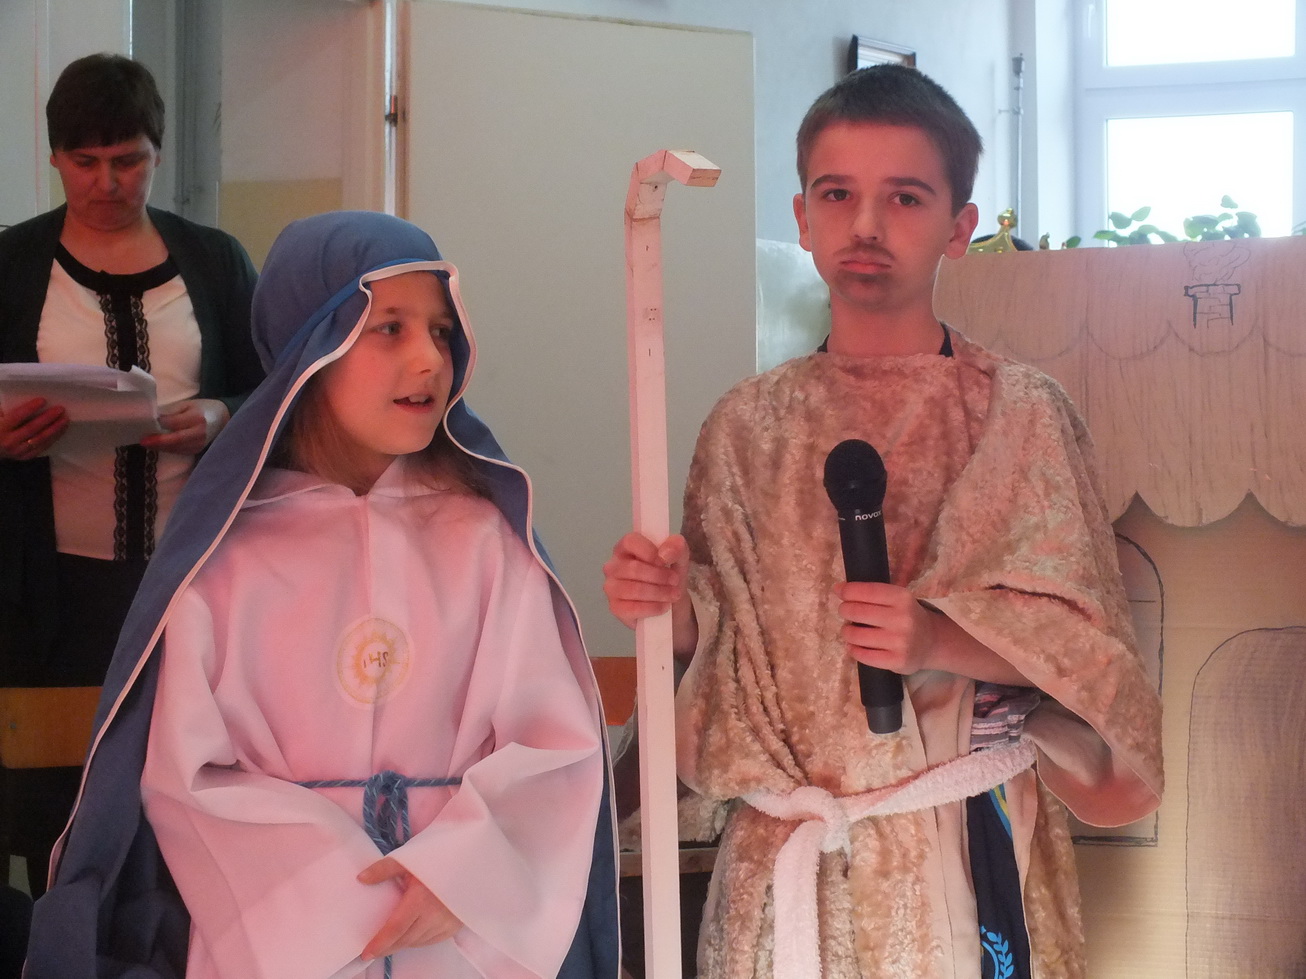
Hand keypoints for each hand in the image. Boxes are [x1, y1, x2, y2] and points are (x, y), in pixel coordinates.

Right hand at [0, 397, 68, 460]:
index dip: (30, 408)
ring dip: (55, 429)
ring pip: (40, 439)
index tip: (43, 400)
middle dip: (48, 418)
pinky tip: (61, 430)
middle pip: (32, 428)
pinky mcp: (26, 457)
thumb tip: (22, 397)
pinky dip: (53, 438)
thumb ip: (7, 410)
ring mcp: (18, 451)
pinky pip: (42, 447)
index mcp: (0, 429)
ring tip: (65, 419)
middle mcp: (9, 441)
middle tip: (60, 409)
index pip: (17, 417)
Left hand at [140, 398, 228, 454]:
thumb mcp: (187, 405)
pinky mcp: (197, 450)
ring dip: (160, 447)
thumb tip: (153, 420)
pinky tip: (158, 445)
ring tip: (147, 443)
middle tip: (143, 441)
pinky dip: (167, 449)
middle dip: (158, 441)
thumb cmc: (203, 408)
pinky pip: (179, 451)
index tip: (146, 424)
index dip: (159, 425)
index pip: (174, 423)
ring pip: (176, 448)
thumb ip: (172, 413)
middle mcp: (199, 433)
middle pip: (175, 440)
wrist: (223, 419)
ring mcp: (199, 444)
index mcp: (196, 418)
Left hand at [358, 856, 463, 959]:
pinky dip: (418, 940)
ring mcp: (446, 923)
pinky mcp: (454, 926)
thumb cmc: (439, 858)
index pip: (396, 928)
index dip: (380, 943)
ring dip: (402, 943)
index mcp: (421, 899)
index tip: (366, 953)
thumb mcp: (409, 859)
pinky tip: (410, 935)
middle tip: (374, 949)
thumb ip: (384, 869)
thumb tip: (361, 878)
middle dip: (388, 946)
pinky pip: (431, 940)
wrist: (470, 861)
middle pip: (405, 939)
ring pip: (418, 942)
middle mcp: (434, 915)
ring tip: (390, 941)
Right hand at [603, 533, 697, 658]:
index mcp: (625, 548)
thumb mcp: (679, 557)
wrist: (670, 604)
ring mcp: (611, 587)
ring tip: (673, 594)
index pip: (629, 542)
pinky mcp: (615, 608)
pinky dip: (653, 608)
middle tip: (675, 581)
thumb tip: (664, 554)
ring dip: (659, 592)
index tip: (665, 561)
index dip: (649, 551)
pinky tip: (664, 606)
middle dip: (659, 576)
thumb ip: (676, 547)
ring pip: (633, 589)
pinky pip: (632, 608)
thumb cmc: (668, 574)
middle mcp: (613, 566)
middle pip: (633, 569)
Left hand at [835, 581, 935, 674]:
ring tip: (850, 631)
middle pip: (856, 612)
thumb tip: (838, 589)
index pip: (866, 591)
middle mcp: (902, 619)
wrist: (931, 643)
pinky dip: (853, 650)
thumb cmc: (906, 616)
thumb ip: (872, 593)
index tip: (839, 591)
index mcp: (902, 598)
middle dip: (844, 610)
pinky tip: (854, 646)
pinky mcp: (896, 661)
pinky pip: (862, 656)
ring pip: (856, 635)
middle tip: (845, 612)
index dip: (847, 590)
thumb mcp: (897, 599)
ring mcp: (900, 642)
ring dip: (846, 632)